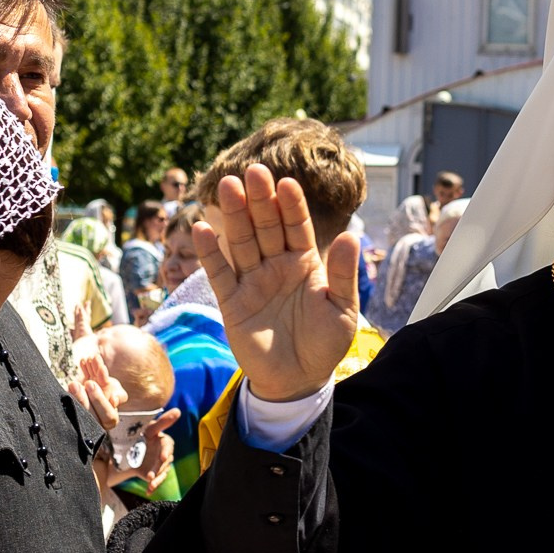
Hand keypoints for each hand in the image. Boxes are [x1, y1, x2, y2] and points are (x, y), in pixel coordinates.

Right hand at [192, 164, 362, 401]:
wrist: (298, 381)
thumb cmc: (324, 343)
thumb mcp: (342, 309)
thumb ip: (344, 275)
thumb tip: (351, 236)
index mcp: (305, 262)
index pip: (297, 226)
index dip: (291, 205)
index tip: (286, 182)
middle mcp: (276, 265)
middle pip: (266, 226)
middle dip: (259, 200)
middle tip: (252, 172)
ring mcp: (253, 281)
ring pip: (242, 242)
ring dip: (234, 216)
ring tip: (227, 186)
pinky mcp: (232, 302)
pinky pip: (219, 274)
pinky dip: (210, 253)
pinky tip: (202, 229)